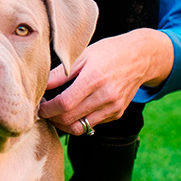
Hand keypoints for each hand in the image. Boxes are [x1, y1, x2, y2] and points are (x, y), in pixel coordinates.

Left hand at [37, 29, 173, 135]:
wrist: (141, 56)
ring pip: (80, 128)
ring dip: (64, 124)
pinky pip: (93, 124)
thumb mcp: (83, 55)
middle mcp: (106, 96)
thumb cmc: (109, 52)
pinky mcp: (118, 113)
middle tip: (44, 111)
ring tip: (57, 114)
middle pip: (69, 120)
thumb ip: (60, 74)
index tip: (39, 105)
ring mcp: (113, 107)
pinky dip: (80, 121)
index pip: (63, 104)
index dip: (46, 109)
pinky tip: (76, 109)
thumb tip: (39, 87)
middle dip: (52, 118)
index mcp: (94, 78)